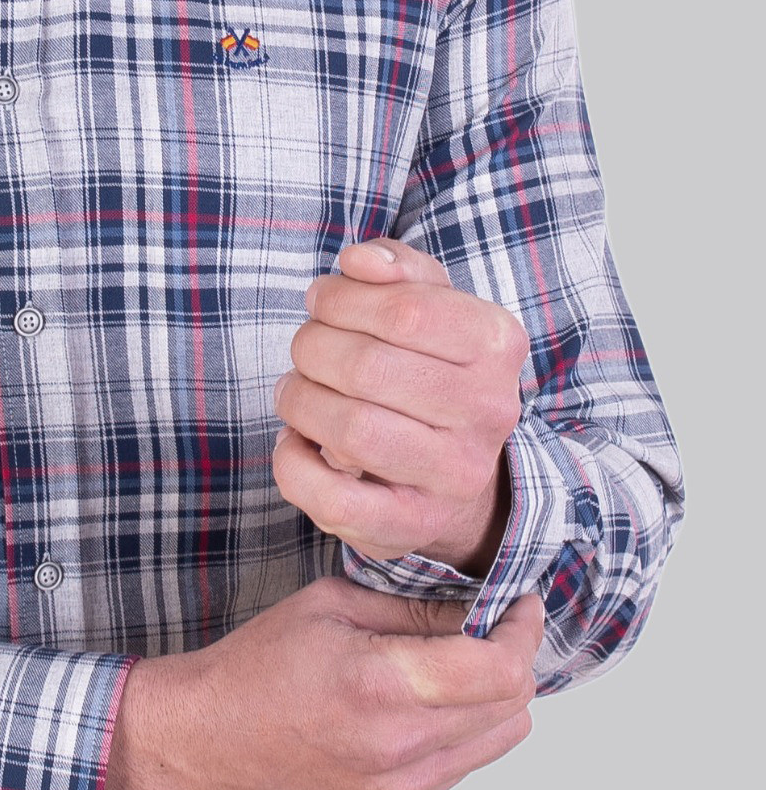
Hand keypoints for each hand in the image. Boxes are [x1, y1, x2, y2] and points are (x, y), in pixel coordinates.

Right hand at [104, 579, 543, 789]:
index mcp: (381, 685)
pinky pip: (464, 765)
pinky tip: (429, 698)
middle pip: (512, 707)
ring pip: (500, 741)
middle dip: (516, 656)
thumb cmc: (256, 666)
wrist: (206, 740)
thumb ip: (411, 607)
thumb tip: (475, 605)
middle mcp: (401, 747)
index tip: (520, 603)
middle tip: (496, 622)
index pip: (499, 669)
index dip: (523, 629)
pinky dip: (466, 727)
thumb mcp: (330, 605)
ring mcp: (403, 787)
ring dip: (497, 696)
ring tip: (463, 660)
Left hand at [271, 237, 529, 567]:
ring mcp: (455, 476)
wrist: (461, 470)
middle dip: (312, 347)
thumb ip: (396, 267)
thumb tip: (358, 262)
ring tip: (296, 391)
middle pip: (367, 368)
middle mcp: (488, 412)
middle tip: (305, 348)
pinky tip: (296, 442)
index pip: (405, 309)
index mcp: (496, 343)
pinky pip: (335, 500)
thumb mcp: (429, 301)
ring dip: (301, 401)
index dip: (341, 299)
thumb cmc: (430, 365)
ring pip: (350, 432)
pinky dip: (293, 465)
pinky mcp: (411, 527)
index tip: (319, 302)